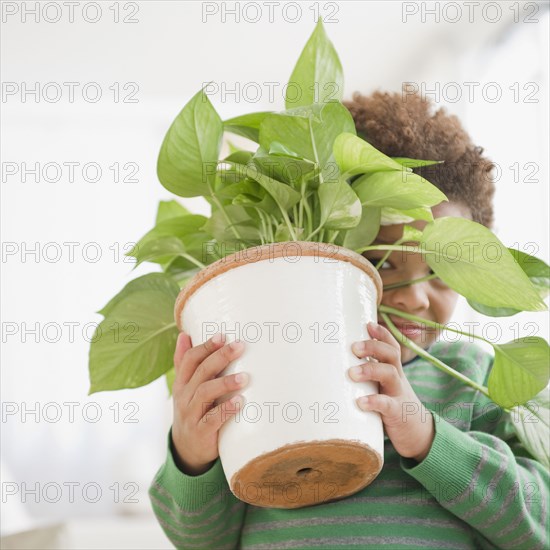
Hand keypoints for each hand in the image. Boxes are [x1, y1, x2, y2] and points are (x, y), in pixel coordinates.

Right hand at [171, 332, 247, 474]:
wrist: (187, 450)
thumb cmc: (193, 410)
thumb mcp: (186, 387)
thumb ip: (185, 363)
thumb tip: (183, 334)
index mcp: (182, 383)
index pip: (190, 360)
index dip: (205, 347)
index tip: (223, 335)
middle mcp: (184, 396)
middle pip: (200, 372)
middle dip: (219, 357)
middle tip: (239, 346)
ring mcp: (191, 414)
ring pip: (205, 394)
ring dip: (225, 383)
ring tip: (244, 377)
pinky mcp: (201, 432)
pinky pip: (212, 420)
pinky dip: (226, 410)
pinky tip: (240, 402)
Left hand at [348, 322, 434, 461]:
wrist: (417, 434)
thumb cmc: (392, 404)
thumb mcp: (384, 386)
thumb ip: (369, 374)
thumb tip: (337, 361)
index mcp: (393, 370)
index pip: (391, 346)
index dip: (382, 334)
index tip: (368, 324)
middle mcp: (397, 378)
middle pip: (391, 355)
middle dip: (373, 347)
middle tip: (354, 348)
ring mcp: (398, 394)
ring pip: (390, 375)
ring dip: (370, 370)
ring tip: (351, 373)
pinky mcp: (396, 413)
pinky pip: (387, 404)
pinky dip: (374, 401)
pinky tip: (360, 402)